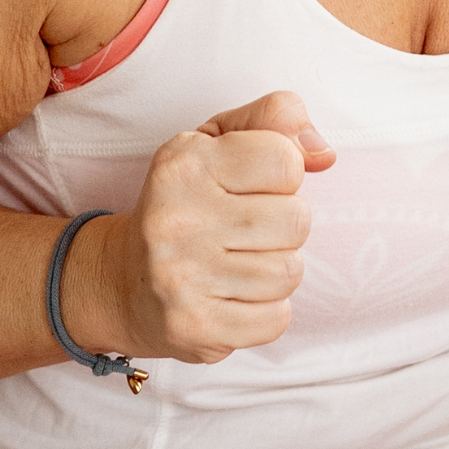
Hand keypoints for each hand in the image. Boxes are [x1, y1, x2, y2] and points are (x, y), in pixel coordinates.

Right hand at [69, 90, 335, 365]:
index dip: (284, 173)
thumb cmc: (188, 200)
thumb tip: (325, 154)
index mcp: (185, 163)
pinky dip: (267, 310)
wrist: (123, 280)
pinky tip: (235, 296)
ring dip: (276, 268)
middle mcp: (177, 219)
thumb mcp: (218, 140)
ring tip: (240, 262)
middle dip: (284, 224)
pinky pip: (276, 319)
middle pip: (296, 221)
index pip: (286, 161)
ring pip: (289, 272)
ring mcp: (181, 278)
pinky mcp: (194, 328)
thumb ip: (275, 119)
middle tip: (248, 228)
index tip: (255, 183)